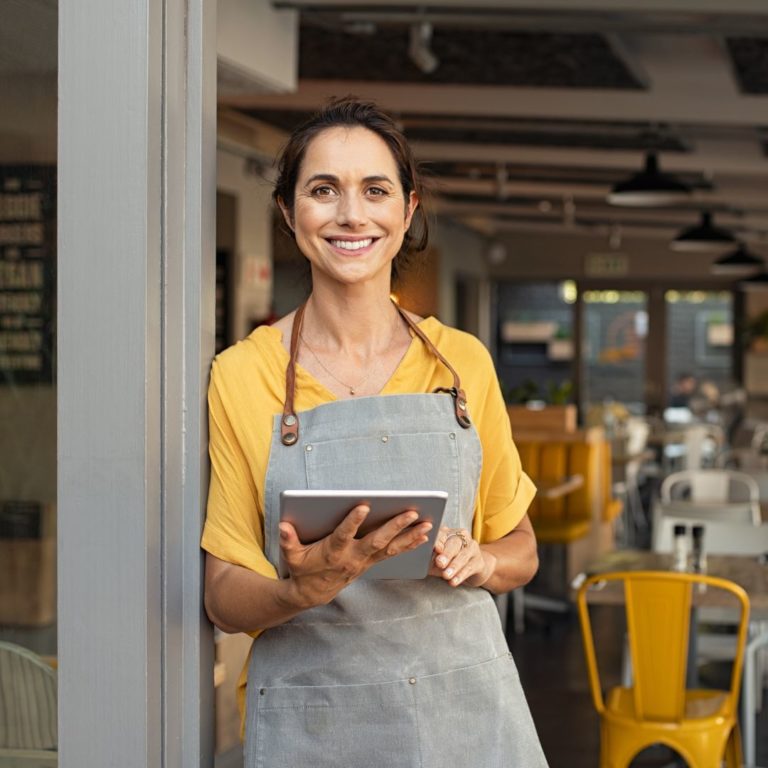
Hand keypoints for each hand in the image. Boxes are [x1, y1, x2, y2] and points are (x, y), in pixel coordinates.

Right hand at [279, 504, 432, 607]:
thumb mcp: (292, 556)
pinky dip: (409, 544)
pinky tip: (423, 535)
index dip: (353, 522)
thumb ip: (288, 540)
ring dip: (410, 536)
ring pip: (391, 548)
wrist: (313, 593)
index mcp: (333, 552)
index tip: (363, 506)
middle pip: (377, 540)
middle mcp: (353, 557)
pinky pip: (393, 553)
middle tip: (411, 512)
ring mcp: (365, 561)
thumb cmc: (303, 568)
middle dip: (395, 526)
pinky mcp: (371, 562)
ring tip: (427, 524)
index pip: (344, 535)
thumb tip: (283, 526)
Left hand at [430, 526, 495, 587]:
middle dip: (446, 554)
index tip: (435, 549)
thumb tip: (420, 561)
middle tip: (439, 563)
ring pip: (463, 556)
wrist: (471, 568)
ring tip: (446, 575)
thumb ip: (430, 558)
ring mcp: (472, 548)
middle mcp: (462, 537)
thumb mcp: (436, 559)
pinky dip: (461, 575)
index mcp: (448, 533)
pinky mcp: (479, 561)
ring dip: (454, 566)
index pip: (442, 534)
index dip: (438, 541)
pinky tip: (454, 581)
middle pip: (454, 543)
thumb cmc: (448, 562)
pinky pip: (469, 568)